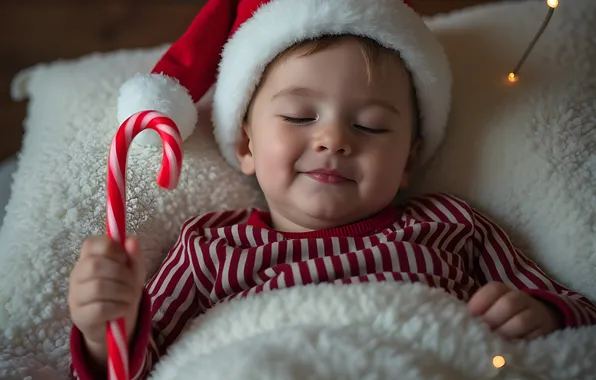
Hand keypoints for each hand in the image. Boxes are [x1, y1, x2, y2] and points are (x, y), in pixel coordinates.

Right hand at [68, 236, 145, 363]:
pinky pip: (100, 308)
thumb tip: (132, 240)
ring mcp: (75, 296)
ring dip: (122, 292)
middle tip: (132, 283)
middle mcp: (77, 275)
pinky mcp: (80, 316)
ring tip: (129, 297)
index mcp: (88, 259)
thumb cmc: (122, 291)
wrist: (116, 323)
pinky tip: (123, 309)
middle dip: (121, 273)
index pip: (91, 244)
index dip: (112, 248)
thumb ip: (134, 256)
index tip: (125, 259)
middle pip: (94, 265)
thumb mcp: (133, 272)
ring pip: (98, 287)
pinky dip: (118, 307)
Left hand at [468, 282, 561, 338]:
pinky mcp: (544, 327)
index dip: (481, 302)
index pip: (493, 290)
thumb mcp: (491, 306)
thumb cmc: (503, 313)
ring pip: (521, 321)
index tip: (471, 316)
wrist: (538, 315)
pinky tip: (510, 345)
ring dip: (506, 332)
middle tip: (483, 332)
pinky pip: (533, 335)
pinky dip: (520, 341)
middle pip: (508, 304)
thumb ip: (479, 311)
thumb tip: (462, 319)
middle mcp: (519, 297)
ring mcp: (534, 312)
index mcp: (502, 290)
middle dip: (493, 320)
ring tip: (496, 341)